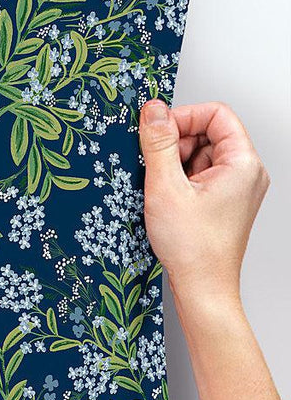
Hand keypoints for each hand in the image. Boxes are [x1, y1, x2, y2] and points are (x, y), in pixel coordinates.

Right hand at [138, 98, 269, 306]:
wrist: (203, 288)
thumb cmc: (193, 248)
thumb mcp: (165, 188)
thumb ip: (158, 144)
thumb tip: (153, 110)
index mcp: (243, 163)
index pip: (216, 114)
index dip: (183, 117)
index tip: (156, 131)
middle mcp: (246, 173)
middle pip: (208, 134)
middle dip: (176, 144)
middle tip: (154, 166)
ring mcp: (236, 189)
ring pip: (201, 156)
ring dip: (175, 165)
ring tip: (162, 190)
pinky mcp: (223, 203)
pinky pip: (199, 177)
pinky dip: (179, 182)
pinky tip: (166, 201)